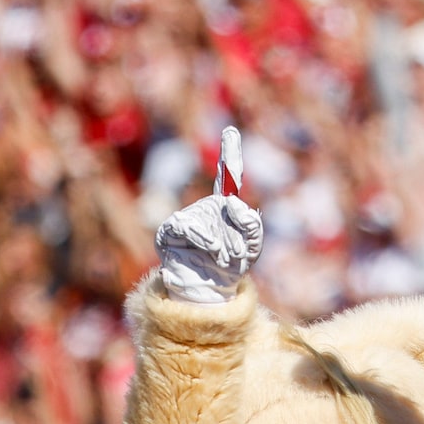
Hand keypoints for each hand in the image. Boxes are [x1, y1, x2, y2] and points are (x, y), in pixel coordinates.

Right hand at [151, 137, 262, 305]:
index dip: (229, 153)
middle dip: (238, 233)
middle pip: (227, 208)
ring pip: (209, 218)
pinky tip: (212, 251)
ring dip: (222, 242)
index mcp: (225, 208)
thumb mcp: (251, 247)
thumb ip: (252, 224)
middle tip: (239, 256)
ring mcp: (187, 217)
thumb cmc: (231, 268)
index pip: (229, 176)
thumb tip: (234, 201)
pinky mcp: (171, 230)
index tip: (231, 130)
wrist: (207, 293)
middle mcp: (205, 208)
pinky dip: (204, 239)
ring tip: (225, 259)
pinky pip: (188, 225)